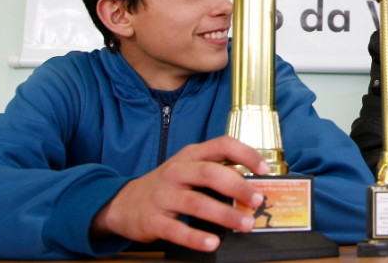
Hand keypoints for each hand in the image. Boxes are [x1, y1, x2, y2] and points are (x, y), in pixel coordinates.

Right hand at [90, 136, 269, 251]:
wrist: (122, 203)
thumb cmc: (167, 186)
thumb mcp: (189, 170)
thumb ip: (217, 172)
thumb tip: (254, 186)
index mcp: (191, 155)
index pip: (222, 144)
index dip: (246, 153)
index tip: (264, 169)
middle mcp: (176, 171)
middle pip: (210, 173)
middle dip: (238, 186)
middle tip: (257, 200)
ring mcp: (162, 195)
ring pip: (196, 202)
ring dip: (224, 214)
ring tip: (245, 224)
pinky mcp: (151, 219)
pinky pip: (175, 229)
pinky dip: (196, 237)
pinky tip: (213, 243)